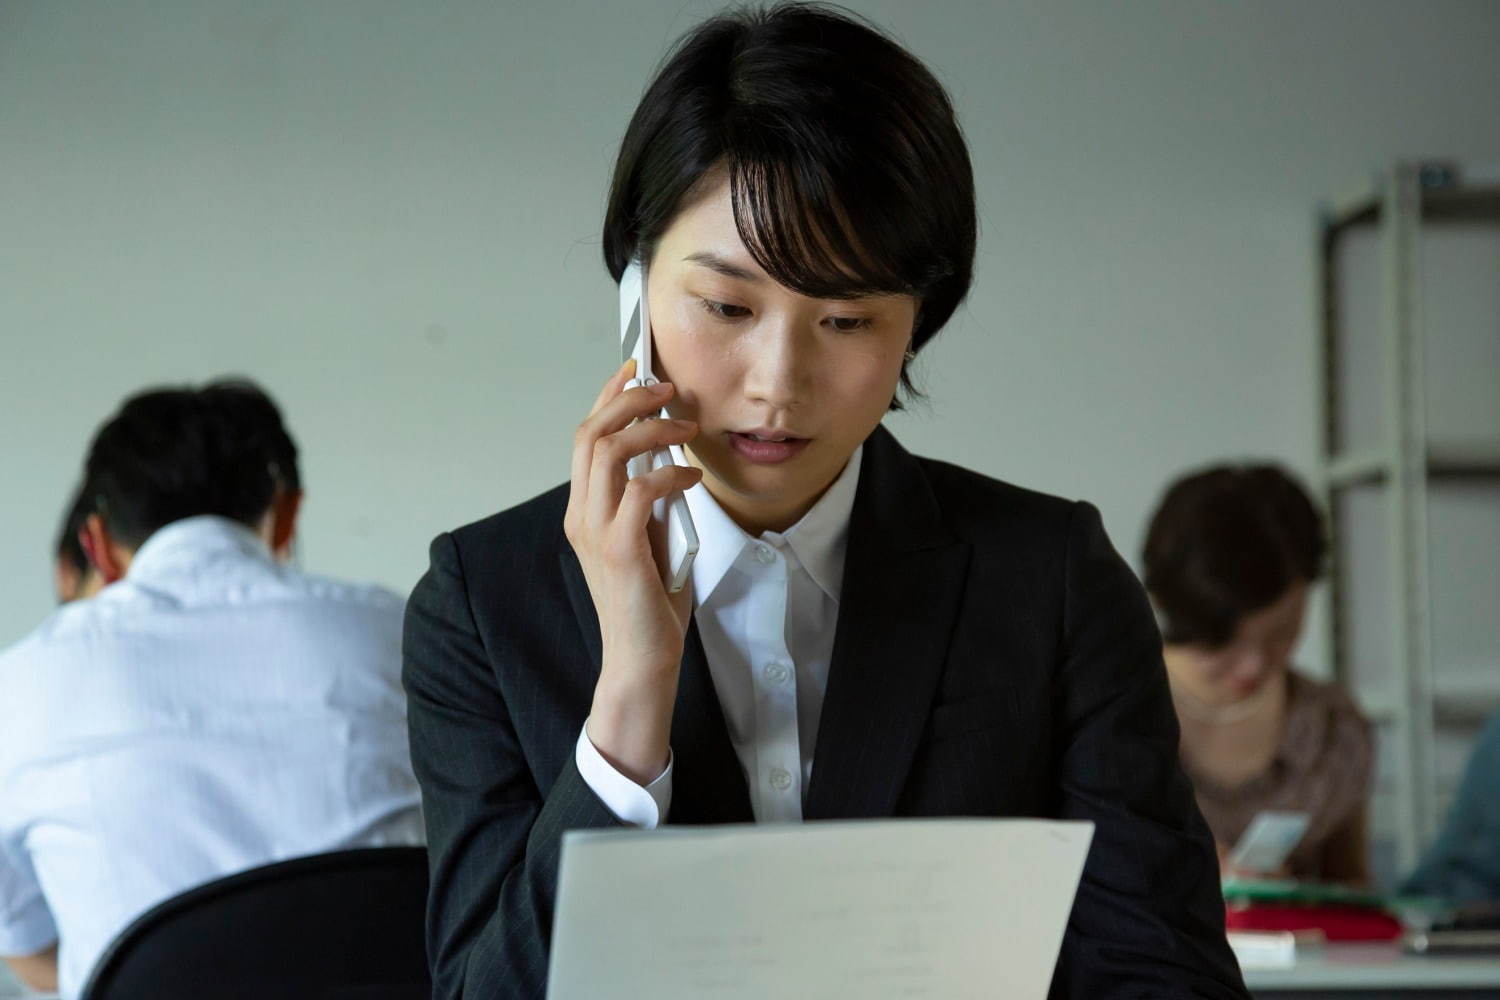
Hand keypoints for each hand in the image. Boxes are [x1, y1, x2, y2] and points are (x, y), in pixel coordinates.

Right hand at [563, 359, 702, 783]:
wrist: (642, 660)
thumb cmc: (649, 604)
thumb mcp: (650, 538)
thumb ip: (650, 501)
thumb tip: (671, 458)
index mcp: (584, 510)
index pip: (585, 437)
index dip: (608, 397)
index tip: (636, 369)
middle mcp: (581, 516)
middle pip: (590, 434)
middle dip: (630, 400)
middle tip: (667, 388)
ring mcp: (596, 532)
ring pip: (608, 453)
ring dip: (651, 429)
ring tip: (686, 427)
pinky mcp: (620, 550)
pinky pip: (640, 491)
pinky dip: (669, 474)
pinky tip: (691, 478)